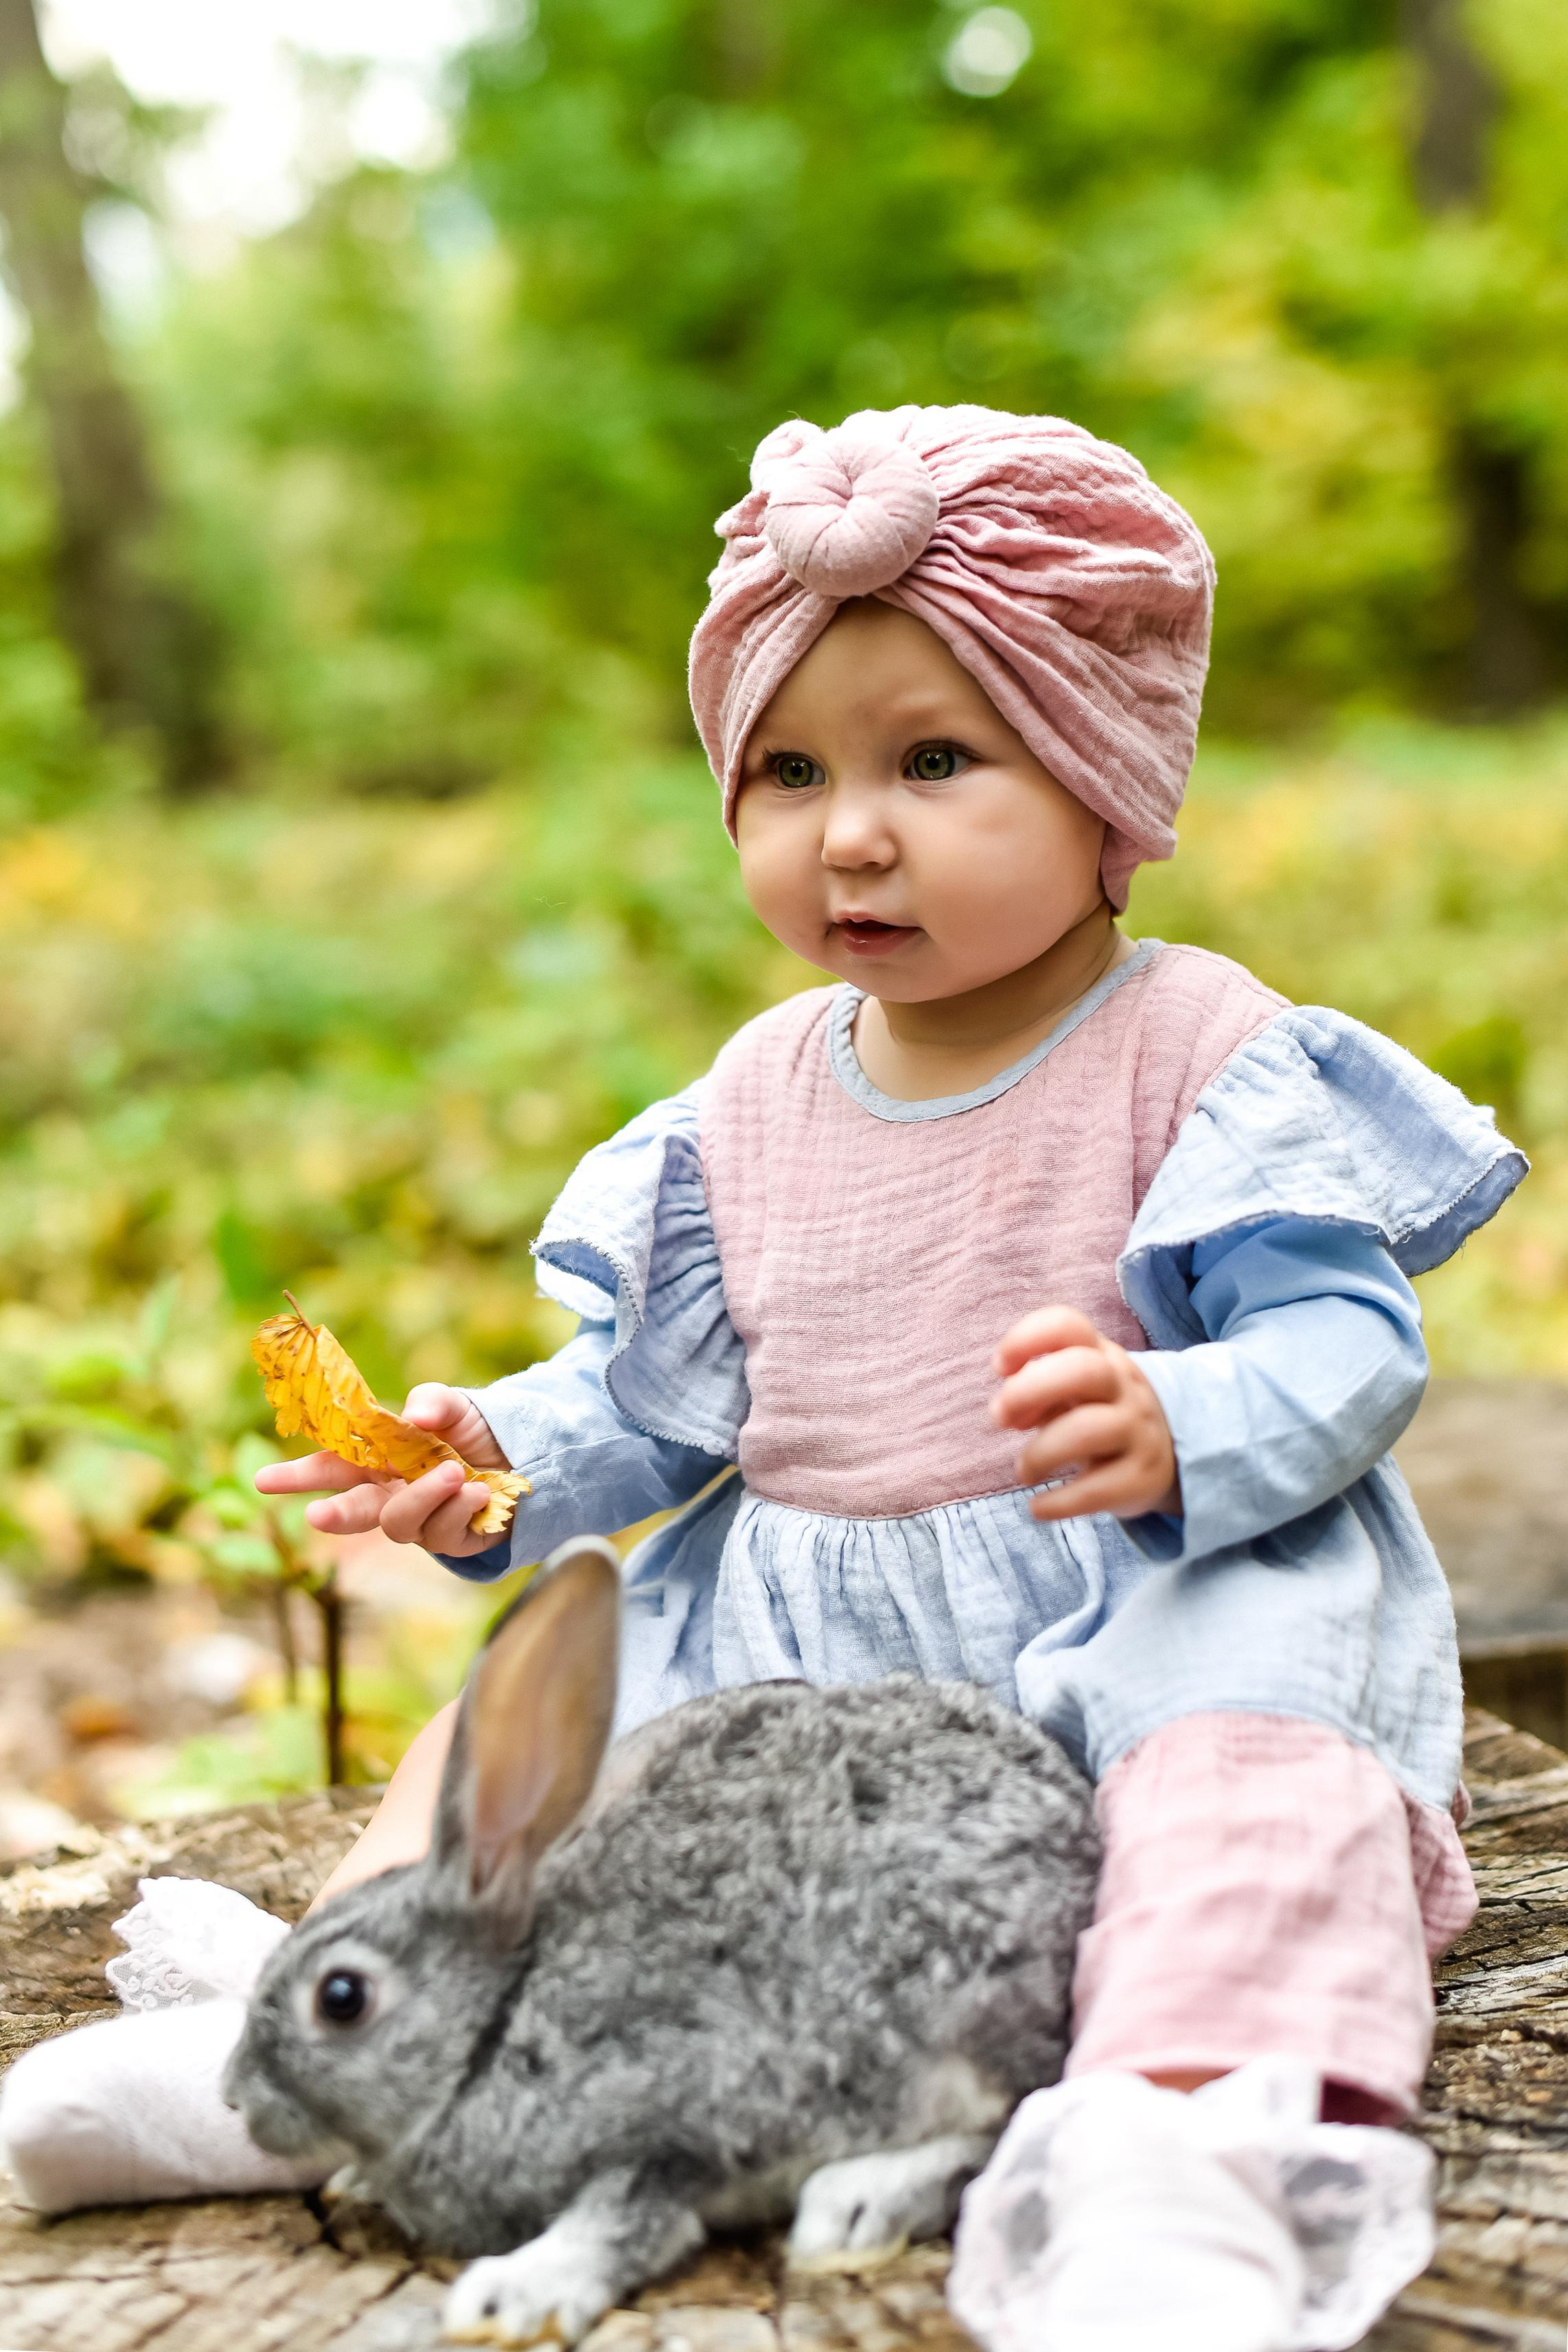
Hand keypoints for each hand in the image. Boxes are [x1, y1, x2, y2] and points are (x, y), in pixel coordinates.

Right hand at [254, 1384, 512, 1556]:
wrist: (526, 1458)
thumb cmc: (475, 1432)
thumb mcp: (456, 1407)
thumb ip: (434, 1402)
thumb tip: (416, 1414)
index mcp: (379, 1460)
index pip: (332, 1466)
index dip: (297, 1474)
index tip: (262, 1480)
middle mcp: (392, 1494)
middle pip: (353, 1510)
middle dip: (334, 1514)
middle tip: (316, 1515)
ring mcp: (421, 1521)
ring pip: (399, 1523)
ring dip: (423, 1497)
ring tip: (454, 1474)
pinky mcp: (452, 1540)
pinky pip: (443, 1533)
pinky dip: (460, 1508)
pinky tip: (479, 1492)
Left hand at [991, 1307, 1179, 1523]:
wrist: (1171, 1455)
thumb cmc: (1099, 1413)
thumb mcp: (1075, 1391)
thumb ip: (1038, 1391)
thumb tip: (1008, 1413)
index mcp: (1101, 1355)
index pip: (1068, 1325)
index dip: (1027, 1338)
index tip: (999, 1367)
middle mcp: (1124, 1386)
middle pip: (1083, 1369)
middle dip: (1029, 1390)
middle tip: (999, 1418)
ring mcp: (1138, 1430)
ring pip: (1087, 1431)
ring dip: (1040, 1453)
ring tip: (1024, 1471)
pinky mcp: (1142, 1477)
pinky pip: (1097, 1489)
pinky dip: (1058, 1502)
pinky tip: (1038, 1507)